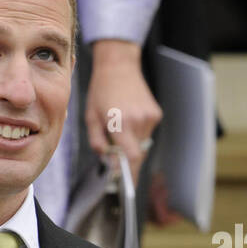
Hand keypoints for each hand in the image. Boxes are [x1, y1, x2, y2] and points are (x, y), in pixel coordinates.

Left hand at [84, 39, 162, 184]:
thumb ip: (97, 142)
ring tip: (121, 128)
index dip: (127, 171)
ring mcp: (150, 117)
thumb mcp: (91, 117)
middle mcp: (139, 121)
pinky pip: (147, 133)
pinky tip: (129, 119)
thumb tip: (107, 160)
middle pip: (137, 154)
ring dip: (132, 144)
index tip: (123, 180)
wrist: (119, 66)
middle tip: (118, 161)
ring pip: (142, 144)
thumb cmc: (101, 91)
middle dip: (127, 160)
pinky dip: (138, 133)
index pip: (131, 157)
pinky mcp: (156, 114)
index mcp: (121, 122)